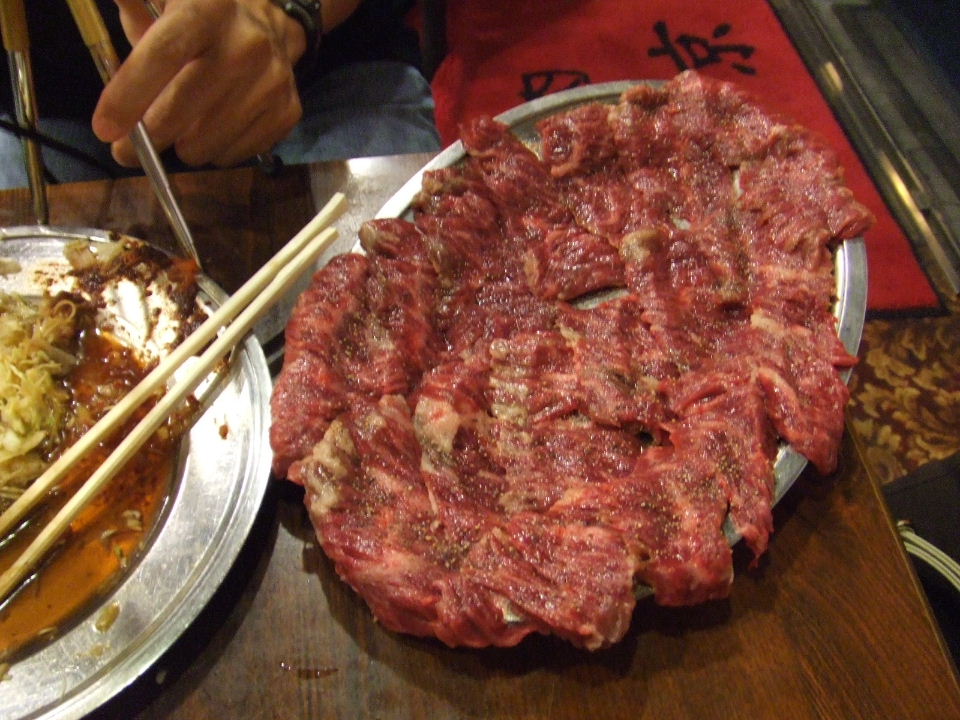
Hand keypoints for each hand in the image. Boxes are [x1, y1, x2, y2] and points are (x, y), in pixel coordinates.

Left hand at [92, 0, 306, 167]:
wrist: (270, 20)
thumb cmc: (199, 15)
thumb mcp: (160, 0)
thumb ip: (130, 12)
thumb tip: (108, 35)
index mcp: (207, 6)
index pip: (164, 54)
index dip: (129, 95)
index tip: (105, 129)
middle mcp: (247, 42)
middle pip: (184, 107)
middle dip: (149, 134)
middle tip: (127, 146)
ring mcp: (273, 79)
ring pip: (208, 142)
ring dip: (184, 145)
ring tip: (181, 127)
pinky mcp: (288, 110)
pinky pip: (236, 153)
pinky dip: (215, 150)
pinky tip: (212, 129)